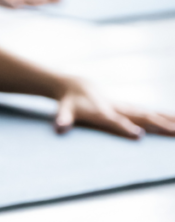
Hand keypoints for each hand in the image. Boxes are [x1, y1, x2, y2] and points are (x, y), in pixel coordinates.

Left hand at [55, 78, 174, 137]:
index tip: (139, 135)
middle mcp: (118, 109)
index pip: (115, 122)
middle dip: (158, 125)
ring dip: (168, 120)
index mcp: (102, 112)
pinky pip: (151, 113)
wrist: (78, 85)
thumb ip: (62, 118)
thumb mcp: (63, 110)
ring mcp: (126, 108)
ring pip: (151, 114)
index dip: (125, 128)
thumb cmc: (70, 102)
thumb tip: (59, 128)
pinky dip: (167, 116)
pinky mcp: (131, 108)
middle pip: (140, 117)